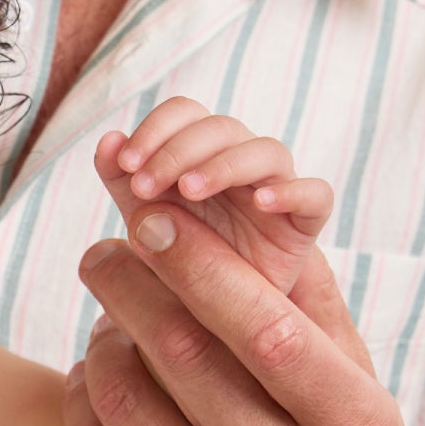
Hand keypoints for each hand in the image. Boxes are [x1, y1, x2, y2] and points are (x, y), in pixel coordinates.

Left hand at [65, 219, 409, 425]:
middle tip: (101, 251)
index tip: (151, 218)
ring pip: (124, 403)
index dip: (198, 265)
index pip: (261, 328)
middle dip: (128, 286)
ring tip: (105, 322)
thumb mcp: (357, 398)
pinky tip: (93, 381)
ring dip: (100, 344)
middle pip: (181, 356)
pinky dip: (84, 404)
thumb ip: (313, 310)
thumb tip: (254, 205)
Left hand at [97, 98, 332, 297]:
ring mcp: (276, 188)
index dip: (156, 128)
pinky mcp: (303, 222)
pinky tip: (262, 202)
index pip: (187, 113)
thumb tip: (109, 140)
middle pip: (223, 128)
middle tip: (146, 187)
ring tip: (188, 191)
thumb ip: (122, 178)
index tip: (126, 164)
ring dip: (224, 164)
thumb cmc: (179, 254)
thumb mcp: (142, 215)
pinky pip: (316, 195)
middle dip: (178, 151)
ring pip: (267, 152)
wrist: (212, 312)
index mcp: (202, 153)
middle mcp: (241, 163)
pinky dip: (293, 191)